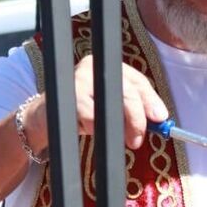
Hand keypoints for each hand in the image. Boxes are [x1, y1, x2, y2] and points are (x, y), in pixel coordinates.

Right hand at [22, 55, 168, 151]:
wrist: (45, 118)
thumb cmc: (82, 112)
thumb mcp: (110, 108)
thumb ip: (133, 110)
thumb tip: (159, 120)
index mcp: (108, 68)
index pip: (137, 81)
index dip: (151, 100)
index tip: (161, 118)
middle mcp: (95, 67)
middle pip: (127, 91)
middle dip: (137, 118)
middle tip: (138, 139)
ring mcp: (79, 78)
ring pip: (111, 104)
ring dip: (117, 125)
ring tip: (115, 137)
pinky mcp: (67, 94)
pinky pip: (90, 115)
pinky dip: (93, 127)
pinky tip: (89, 130)